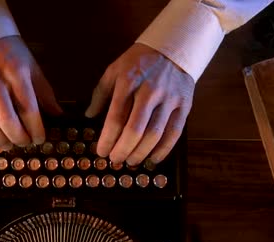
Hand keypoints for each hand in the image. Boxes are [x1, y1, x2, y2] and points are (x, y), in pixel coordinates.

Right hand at [0, 35, 61, 149]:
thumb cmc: (10, 53)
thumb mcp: (32, 67)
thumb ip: (44, 93)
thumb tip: (57, 116)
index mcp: (16, 73)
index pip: (28, 108)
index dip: (35, 129)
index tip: (39, 139)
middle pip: (6, 119)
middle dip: (17, 138)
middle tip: (24, 144)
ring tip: (7, 144)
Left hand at [85, 43, 194, 165]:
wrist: (174, 48)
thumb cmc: (139, 62)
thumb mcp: (114, 70)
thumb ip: (101, 93)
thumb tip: (89, 116)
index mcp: (128, 82)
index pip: (116, 117)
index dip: (108, 139)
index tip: (101, 152)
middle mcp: (149, 92)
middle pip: (135, 130)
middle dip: (123, 150)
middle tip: (115, 160)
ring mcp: (169, 99)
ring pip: (155, 134)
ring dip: (141, 153)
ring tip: (130, 161)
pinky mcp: (184, 106)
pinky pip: (174, 133)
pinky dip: (163, 150)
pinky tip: (152, 159)